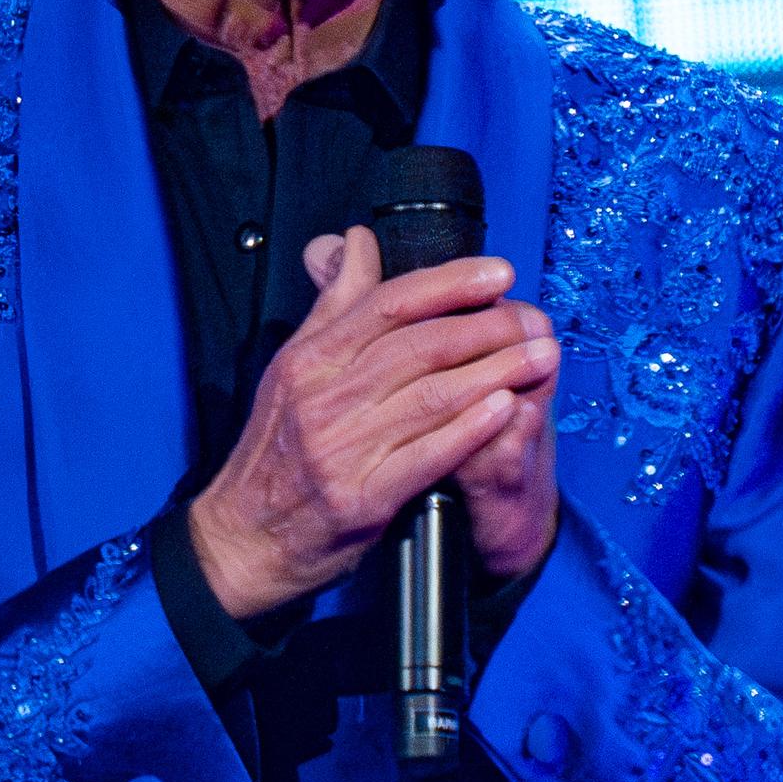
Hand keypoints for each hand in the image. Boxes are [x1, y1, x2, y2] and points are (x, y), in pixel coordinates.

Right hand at [306, 233, 560, 582]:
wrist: (243, 538)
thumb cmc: (274, 454)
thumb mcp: (292, 368)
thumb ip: (333, 306)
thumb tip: (354, 243)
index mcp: (310, 360)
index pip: (387, 304)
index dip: (449, 284)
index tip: (497, 273)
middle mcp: (324, 398)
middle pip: (419, 346)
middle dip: (487, 327)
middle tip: (534, 318)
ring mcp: (341, 448)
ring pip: (431, 396)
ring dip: (494, 372)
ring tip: (538, 358)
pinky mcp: (361, 497)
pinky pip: (426, 455)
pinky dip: (469, 430)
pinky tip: (503, 410)